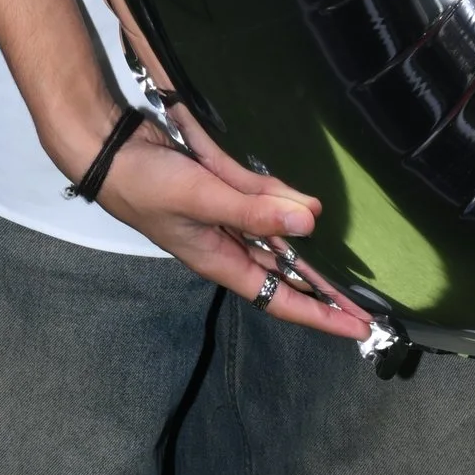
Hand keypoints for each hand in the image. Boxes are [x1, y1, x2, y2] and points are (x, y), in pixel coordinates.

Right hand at [77, 104, 371, 338]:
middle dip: (323, 286)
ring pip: (278, 237)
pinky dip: (285, 203)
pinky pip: (263, 201)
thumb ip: (254, 210)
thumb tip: (309, 222)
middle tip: (365, 299)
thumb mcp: (203, 199)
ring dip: (308, 246)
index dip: (321, 314)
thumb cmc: (146, 185)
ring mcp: (226, 218)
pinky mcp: (223, 189)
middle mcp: (228, 245)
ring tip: (348, 260)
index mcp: (220, 261)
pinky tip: (308, 205)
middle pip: (285, 272)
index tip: (358, 327)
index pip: (280, 297)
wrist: (109, 147)